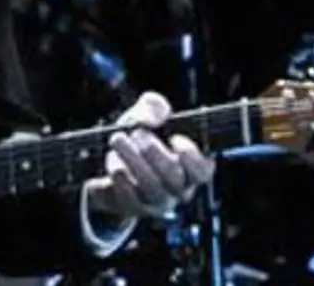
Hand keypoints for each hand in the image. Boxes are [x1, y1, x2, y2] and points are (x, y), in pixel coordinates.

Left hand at [85, 92, 214, 218]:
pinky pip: (132, 199)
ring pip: (152, 187)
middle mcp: (179, 188)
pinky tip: (114, 162)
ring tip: (117, 140)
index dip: (192, 156)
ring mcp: (158, 201)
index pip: (203, 170)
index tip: (174, 138)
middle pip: (174, 178)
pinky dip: (122, 179)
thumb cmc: (138, 136)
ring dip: (134, 161)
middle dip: (154, 152)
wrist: (110, 159)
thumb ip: (154, 106)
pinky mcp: (136, 208)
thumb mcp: (146, 114)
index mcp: (191, 166)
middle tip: (136, 133)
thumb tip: (150, 119)